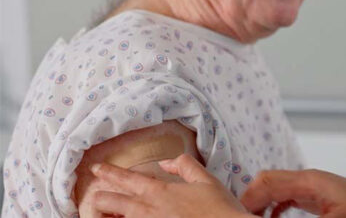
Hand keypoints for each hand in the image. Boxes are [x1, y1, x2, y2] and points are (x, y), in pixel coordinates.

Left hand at [89, 154, 254, 217]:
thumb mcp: (207, 180)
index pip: (128, 179)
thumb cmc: (220, 210)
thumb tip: (167, 162)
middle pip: (111, 203)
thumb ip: (186, 166)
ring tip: (102, 214)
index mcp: (161, 192)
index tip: (96, 169)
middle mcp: (149, 211)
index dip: (110, 173)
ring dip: (107, 216)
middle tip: (95, 197)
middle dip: (101, 199)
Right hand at [240, 169, 345, 217]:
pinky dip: (273, 209)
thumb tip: (277, 217)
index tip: (237, 215)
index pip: (265, 181)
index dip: (246, 198)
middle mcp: (307, 180)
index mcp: (308, 180)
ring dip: (260, 205)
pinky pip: (285, 198)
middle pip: (266, 182)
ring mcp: (311, 188)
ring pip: (274, 190)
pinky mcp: (316, 198)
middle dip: (249, 200)